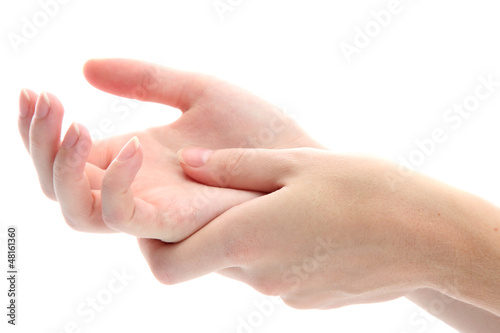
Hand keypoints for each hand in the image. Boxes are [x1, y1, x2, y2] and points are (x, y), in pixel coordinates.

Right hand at [18, 59, 321, 240]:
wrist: (299, 159)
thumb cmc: (258, 131)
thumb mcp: (196, 90)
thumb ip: (144, 79)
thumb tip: (84, 67)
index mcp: (134, 160)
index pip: (67, 156)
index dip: (38, 128)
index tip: (35, 89)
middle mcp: (135, 189)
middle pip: (58, 186)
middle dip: (39, 144)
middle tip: (43, 99)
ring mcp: (152, 211)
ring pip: (76, 211)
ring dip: (60, 167)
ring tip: (75, 120)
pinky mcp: (174, 225)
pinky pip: (121, 216)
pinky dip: (112, 184)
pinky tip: (134, 145)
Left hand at [138, 147, 490, 309]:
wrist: (428, 238)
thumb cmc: (366, 191)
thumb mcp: (296, 164)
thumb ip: (233, 167)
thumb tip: (188, 164)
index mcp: (246, 237)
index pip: (167, 264)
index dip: (149, 244)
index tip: (157, 213)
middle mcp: (258, 275)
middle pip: (203, 261)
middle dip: (200, 231)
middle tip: (222, 194)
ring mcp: (284, 292)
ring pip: (240, 264)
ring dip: (242, 235)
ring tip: (275, 202)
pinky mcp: (307, 298)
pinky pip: (272, 272)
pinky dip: (272, 249)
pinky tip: (304, 224)